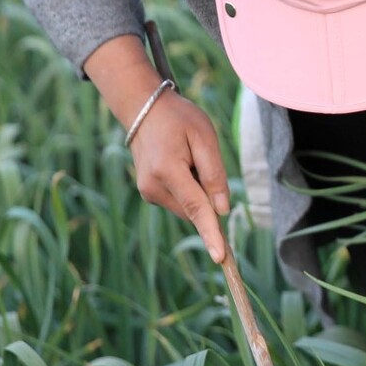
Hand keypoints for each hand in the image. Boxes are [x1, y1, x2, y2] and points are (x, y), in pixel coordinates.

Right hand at [128, 88, 230, 262]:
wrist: (144, 109)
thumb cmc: (179, 119)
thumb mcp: (205, 137)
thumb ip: (215, 174)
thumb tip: (222, 210)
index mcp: (166, 170)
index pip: (196, 208)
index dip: (211, 233)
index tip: (220, 257)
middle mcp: (153, 187)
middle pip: (196, 208)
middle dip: (208, 193)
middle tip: (199, 157)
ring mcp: (148, 192)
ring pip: (189, 207)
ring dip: (198, 189)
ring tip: (186, 157)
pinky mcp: (149, 193)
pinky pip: (181, 200)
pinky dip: (189, 188)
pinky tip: (180, 163)